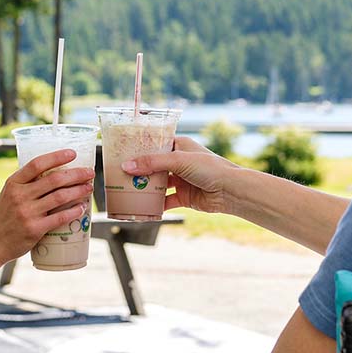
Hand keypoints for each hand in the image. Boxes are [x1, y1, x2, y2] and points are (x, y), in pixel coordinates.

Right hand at [0, 149, 93, 264]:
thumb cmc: (3, 216)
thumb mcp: (9, 194)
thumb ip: (27, 184)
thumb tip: (55, 174)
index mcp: (14, 182)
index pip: (37, 164)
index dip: (57, 157)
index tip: (72, 153)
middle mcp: (20, 195)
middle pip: (54, 180)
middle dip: (76, 174)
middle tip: (89, 172)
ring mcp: (27, 212)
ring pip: (60, 197)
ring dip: (78, 191)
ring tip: (88, 187)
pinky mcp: (34, 229)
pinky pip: (59, 218)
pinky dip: (74, 211)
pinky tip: (82, 208)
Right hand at [121, 136, 241, 213]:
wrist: (231, 191)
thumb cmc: (210, 168)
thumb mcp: (178, 160)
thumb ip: (152, 163)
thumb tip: (127, 166)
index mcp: (180, 145)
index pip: (155, 144)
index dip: (140, 148)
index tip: (122, 151)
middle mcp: (179, 161)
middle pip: (154, 165)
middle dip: (139, 170)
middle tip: (120, 173)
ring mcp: (181, 180)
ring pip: (158, 184)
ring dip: (145, 188)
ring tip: (127, 190)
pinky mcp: (184, 196)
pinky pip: (165, 201)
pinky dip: (155, 205)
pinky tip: (143, 208)